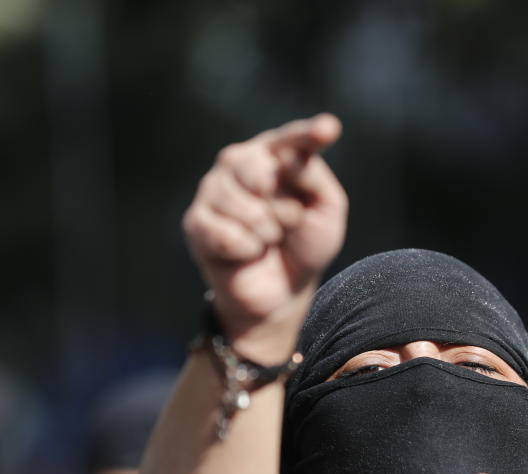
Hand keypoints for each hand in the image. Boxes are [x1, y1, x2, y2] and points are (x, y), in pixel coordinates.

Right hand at [182, 114, 347, 356]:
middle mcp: (238, 163)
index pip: (291, 139)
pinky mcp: (196, 222)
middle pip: (261, 172)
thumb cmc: (306, 242)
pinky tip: (248, 251)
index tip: (328, 130)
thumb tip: (288, 159)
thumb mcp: (327, 211)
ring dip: (268, 232)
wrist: (284, 287)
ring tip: (269, 239)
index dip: (308, 135)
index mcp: (274, 154)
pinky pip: (229, 235)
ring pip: (247, 209)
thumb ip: (314, 179)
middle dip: (286, 208)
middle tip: (290, 223)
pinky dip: (248, 249)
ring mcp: (212, 190)